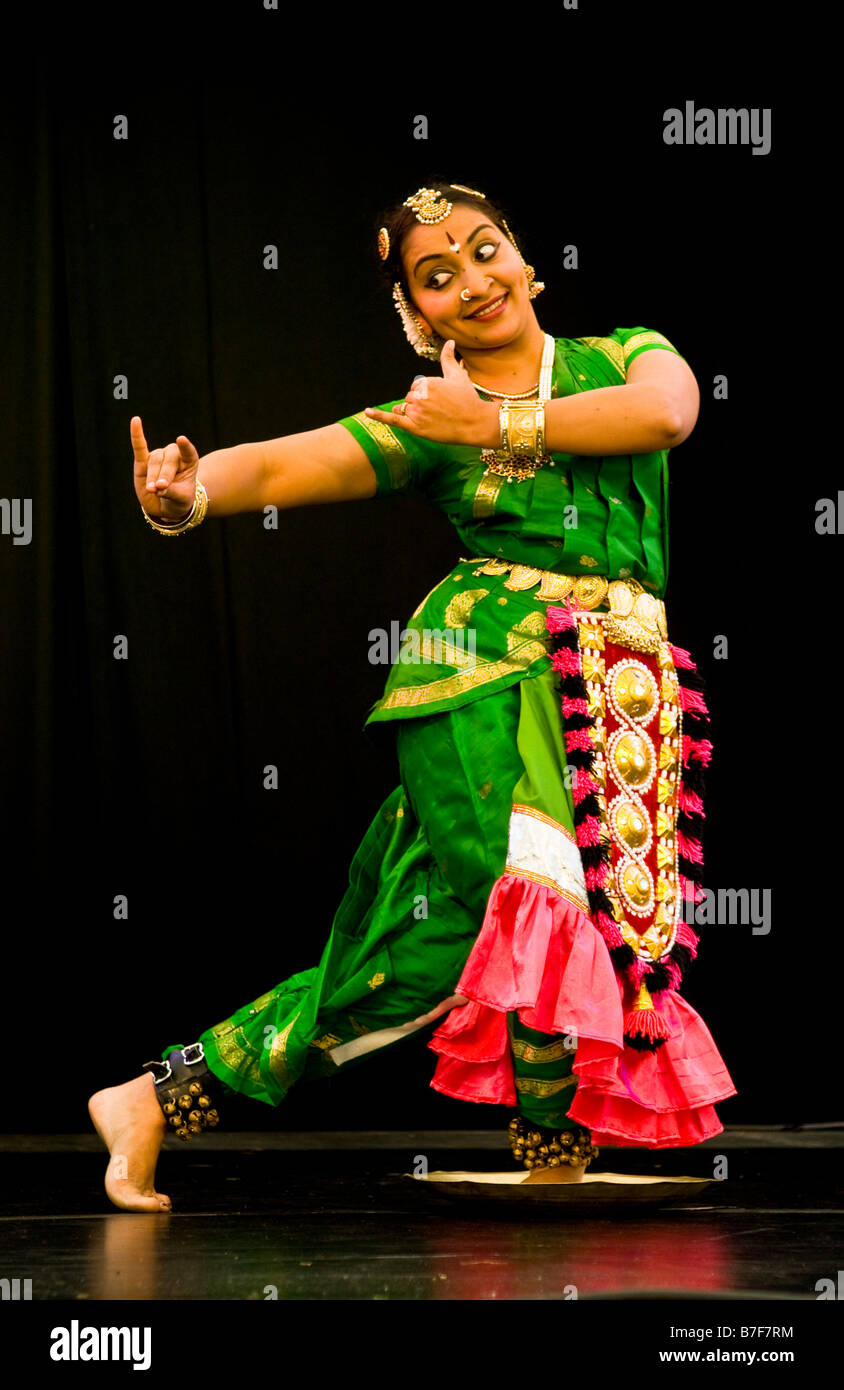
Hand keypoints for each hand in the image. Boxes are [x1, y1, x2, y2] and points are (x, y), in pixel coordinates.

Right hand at [131, 416, 199, 520]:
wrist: (165, 506)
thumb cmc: (178, 500)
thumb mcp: (181, 500)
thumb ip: (171, 492)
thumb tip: (157, 488)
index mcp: (189, 462)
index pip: (189, 453)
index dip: (185, 447)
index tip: (181, 440)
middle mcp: (174, 456)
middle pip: (169, 460)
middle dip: (165, 475)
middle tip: (161, 487)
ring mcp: (158, 457)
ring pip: (155, 461)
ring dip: (153, 476)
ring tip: (153, 489)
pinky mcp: (142, 461)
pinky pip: (139, 447)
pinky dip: (137, 434)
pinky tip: (135, 421)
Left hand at [364, 340, 497, 447]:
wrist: (474, 423)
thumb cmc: (467, 399)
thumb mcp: (458, 376)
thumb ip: (448, 359)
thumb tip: (450, 342)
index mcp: (426, 381)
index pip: (415, 387)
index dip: (426, 394)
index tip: (440, 400)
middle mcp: (419, 396)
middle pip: (409, 398)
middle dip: (420, 404)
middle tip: (439, 411)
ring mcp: (416, 412)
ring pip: (404, 408)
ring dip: (413, 412)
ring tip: (431, 417)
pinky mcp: (415, 427)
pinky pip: (393, 419)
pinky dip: (378, 416)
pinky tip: (367, 412)